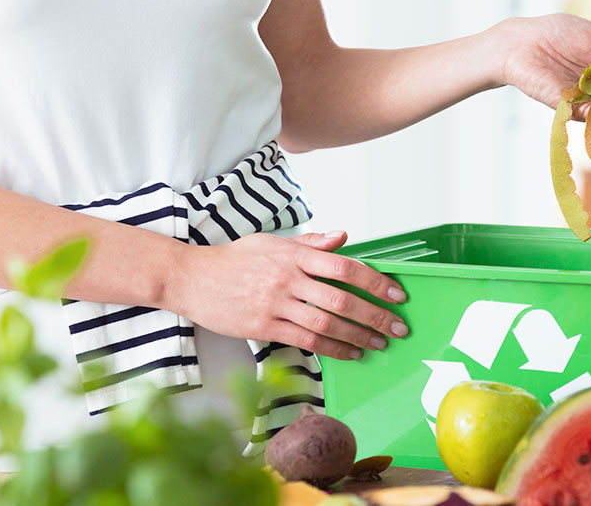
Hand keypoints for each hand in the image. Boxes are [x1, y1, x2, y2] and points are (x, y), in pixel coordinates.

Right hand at [174, 231, 408, 359]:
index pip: (345, 266)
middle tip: (398, 326)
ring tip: (380, 343)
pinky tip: (350, 353)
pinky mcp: (264, 326)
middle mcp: (288, 278)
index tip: (396, 294)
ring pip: (327, 324)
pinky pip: (306, 341)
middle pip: (342, 299)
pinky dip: (333, 349)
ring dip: (359, 336)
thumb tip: (343, 237)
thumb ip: (310, 243)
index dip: (375, 281)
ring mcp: (276, 304)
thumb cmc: (233, 259)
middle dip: (376, 315)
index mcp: (294, 255)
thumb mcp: (272, 242)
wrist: (192, 278)